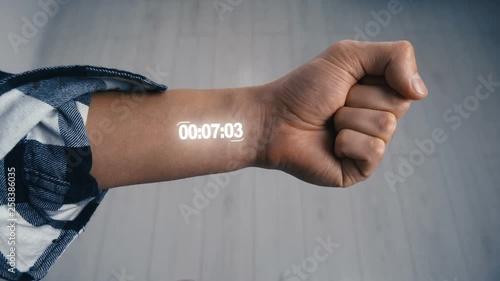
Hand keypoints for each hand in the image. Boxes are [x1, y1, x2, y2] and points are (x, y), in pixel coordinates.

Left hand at [259, 40, 427, 186]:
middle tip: (335, 103)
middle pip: (398, 105)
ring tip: (329, 123)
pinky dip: (347, 141)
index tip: (347, 81)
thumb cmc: (304, 89)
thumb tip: (421, 91)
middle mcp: (379, 120)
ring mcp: (370, 147)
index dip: (374, 77)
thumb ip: (394, 56)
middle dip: (359, 98)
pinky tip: (330, 143)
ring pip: (386, 127)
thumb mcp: (348, 56)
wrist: (273, 119)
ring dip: (349, 118)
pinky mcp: (360, 169)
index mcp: (379, 94)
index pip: (405, 84)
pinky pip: (373, 151)